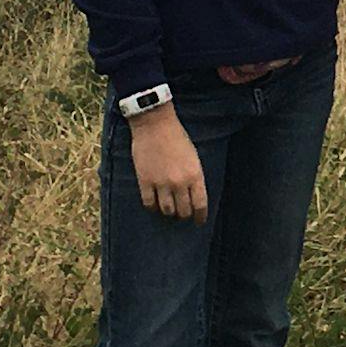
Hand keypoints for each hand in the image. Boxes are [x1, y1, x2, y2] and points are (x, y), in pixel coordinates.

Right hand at [130, 106, 206, 221]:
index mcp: (195, 175)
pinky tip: (154, 204)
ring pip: (167, 211)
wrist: (155, 124)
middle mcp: (179, 183)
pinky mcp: (145, 182)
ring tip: (169, 209)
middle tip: (182, 213)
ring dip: (169, 212)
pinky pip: (149, 204)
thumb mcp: (193, 157)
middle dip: (184, 215)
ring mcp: (161, 183)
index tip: (199, 221)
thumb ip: (194, 177)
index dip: (200, 217)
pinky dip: (152, 206)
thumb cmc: (177, 137)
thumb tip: (192, 196)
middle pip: (183, 211)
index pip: (200, 205)